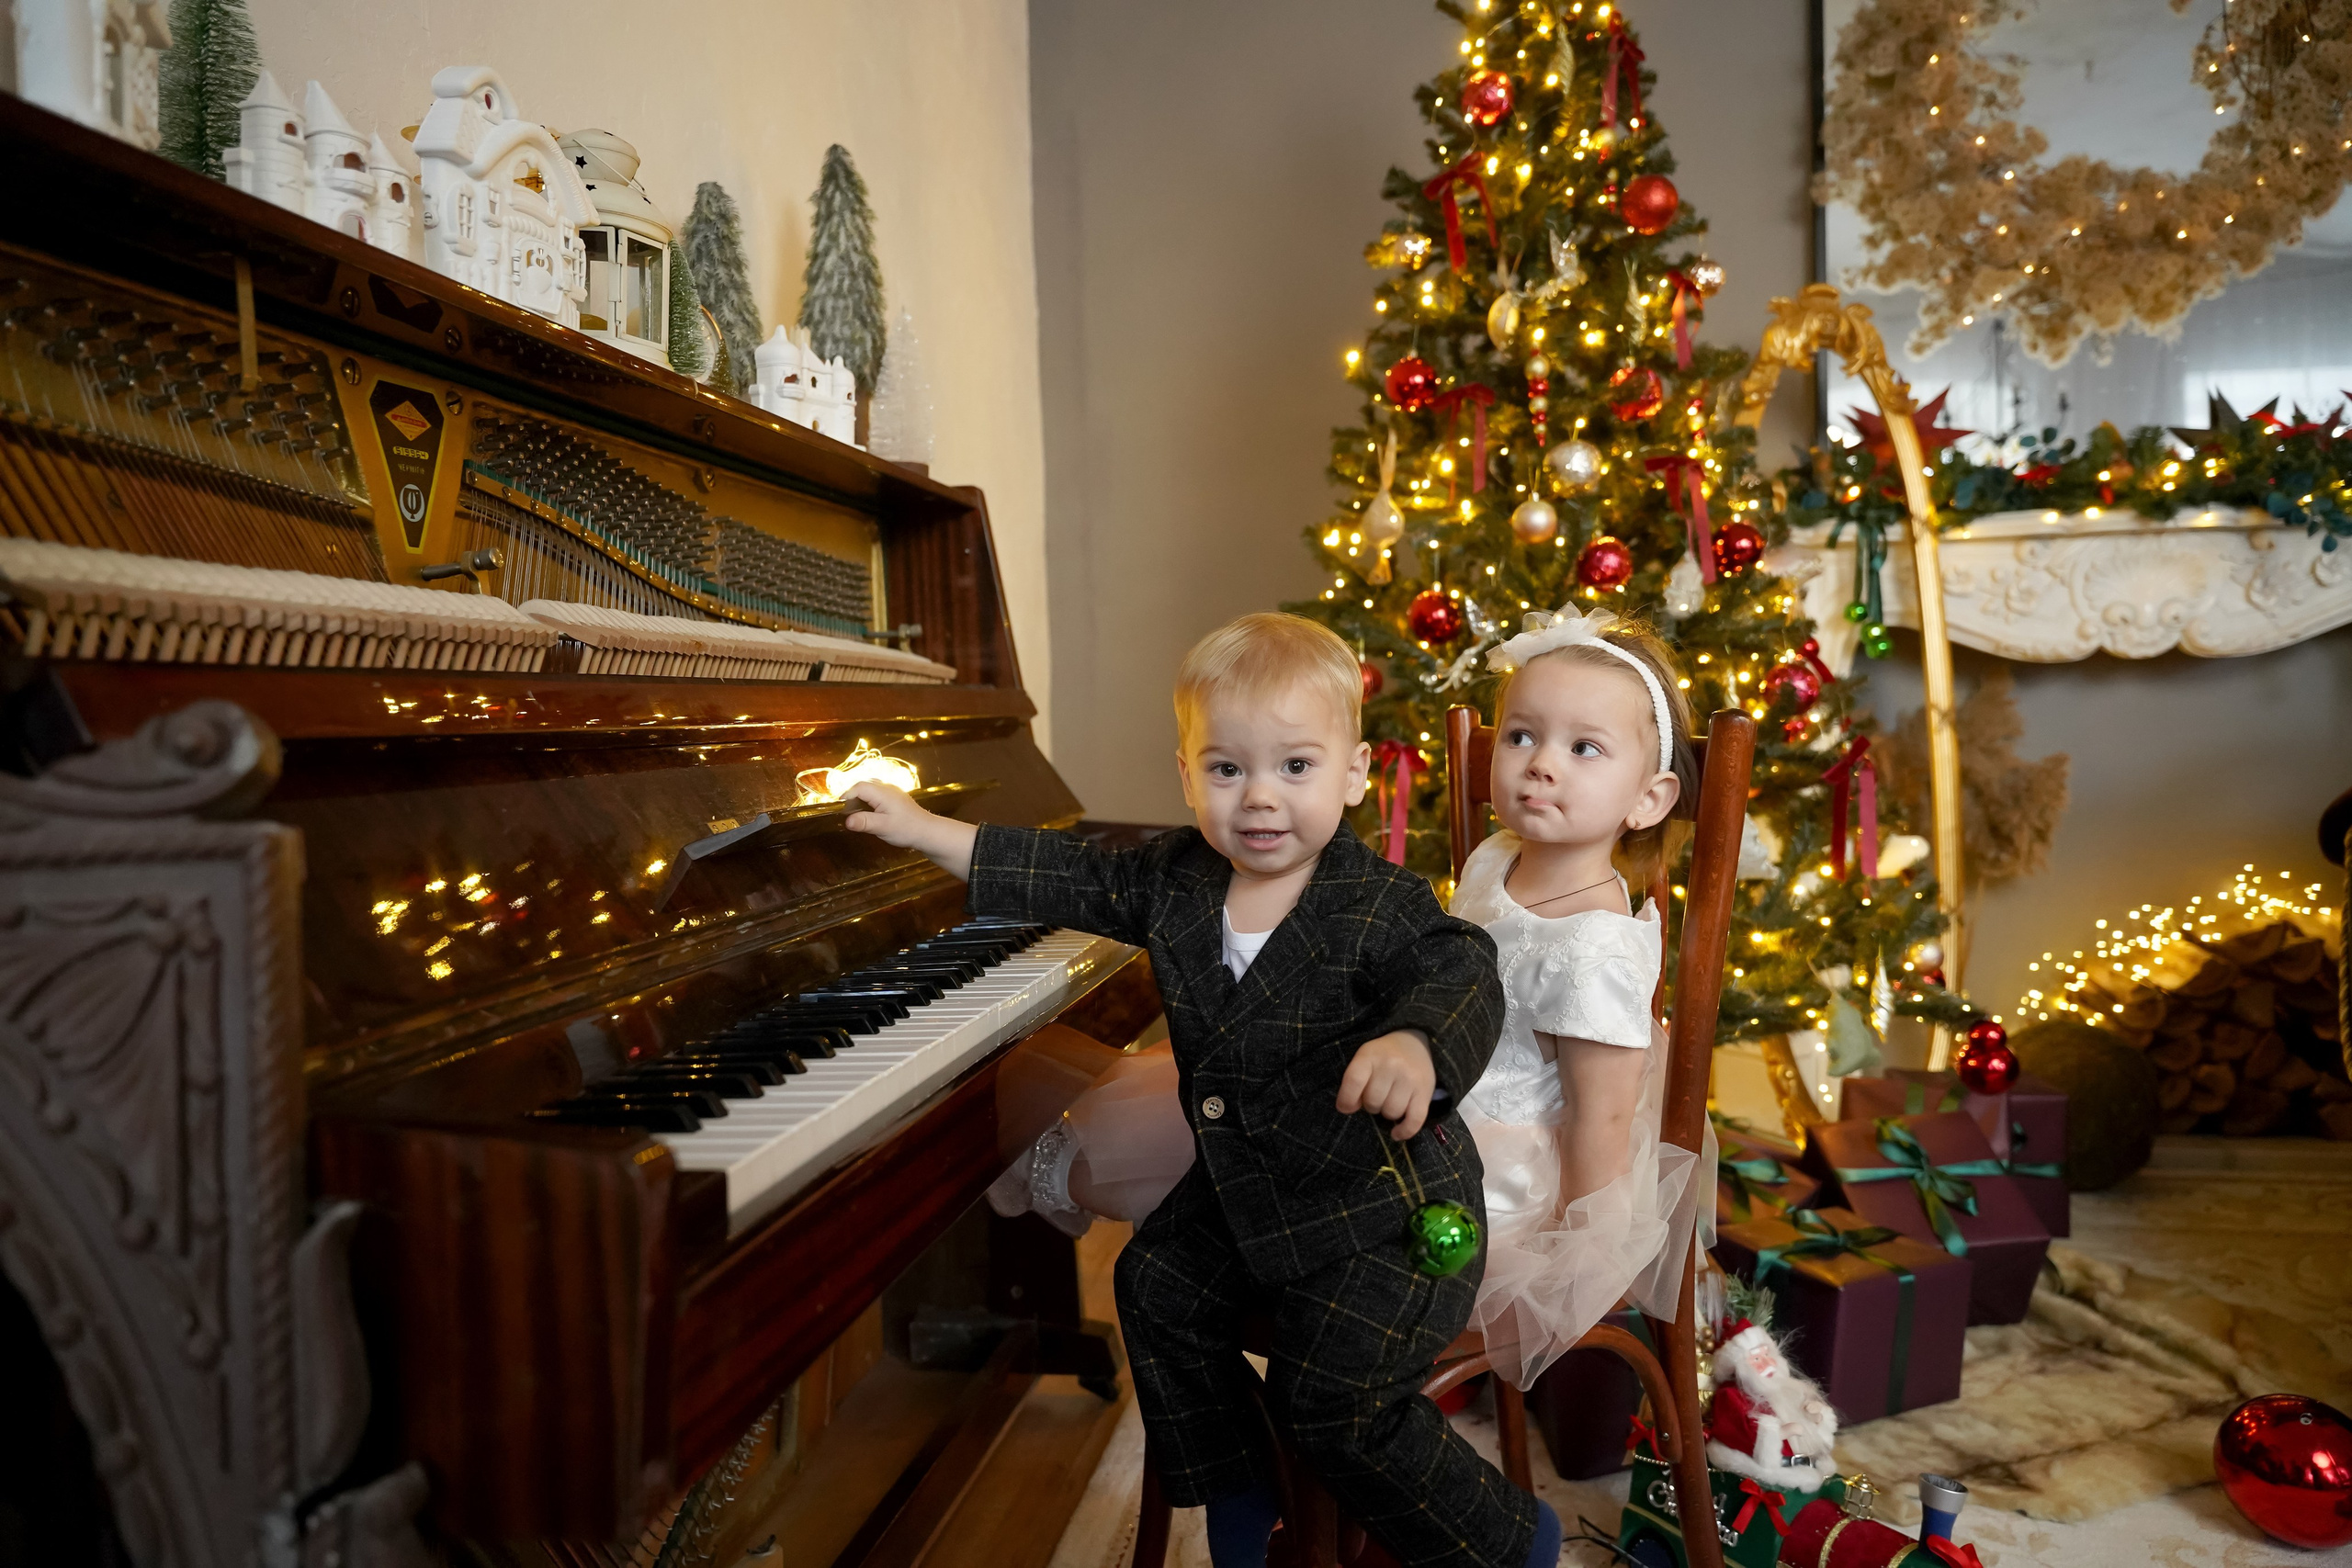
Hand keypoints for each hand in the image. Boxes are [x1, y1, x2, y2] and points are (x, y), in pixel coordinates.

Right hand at [843, 779, 978, 878]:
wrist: (927, 831)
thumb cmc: (906, 829)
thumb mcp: (883, 827)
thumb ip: (864, 822)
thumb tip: (846, 821)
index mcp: (882, 792)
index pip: (858, 787)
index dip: (846, 796)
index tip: (839, 809)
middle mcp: (887, 788)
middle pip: (863, 785)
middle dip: (851, 796)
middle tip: (844, 811)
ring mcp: (892, 791)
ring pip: (870, 788)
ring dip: (860, 797)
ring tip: (854, 812)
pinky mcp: (894, 797)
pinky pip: (876, 793)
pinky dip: (868, 800)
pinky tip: (868, 812)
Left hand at [1336, 1029, 1437, 1138]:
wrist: (1413, 1042)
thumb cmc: (1382, 1056)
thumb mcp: (1364, 1058)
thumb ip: (1353, 1081)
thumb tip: (1348, 1109)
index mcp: (1370, 1055)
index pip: (1354, 1081)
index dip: (1346, 1099)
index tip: (1346, 1107)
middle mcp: (1391, 1065)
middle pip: (1373, 1101)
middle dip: (1371, 1104)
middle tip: (1377, 1094)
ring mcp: (1410, 1078)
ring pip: (1392, 1112)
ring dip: (1387, 1113)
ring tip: (1390, 1100)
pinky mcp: (1425, 1091)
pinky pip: (1415, 1120)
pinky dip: (1404, 1131)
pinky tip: (1396, 1133)